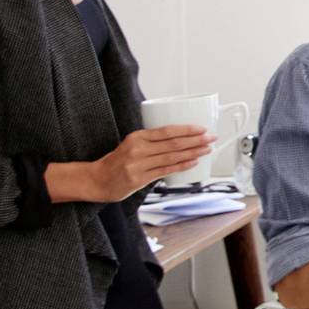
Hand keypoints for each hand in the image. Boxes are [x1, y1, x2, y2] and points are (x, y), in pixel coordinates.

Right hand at [52, 126, 213, 204]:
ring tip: (207, 149)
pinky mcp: (139, 179)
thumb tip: (181, 138)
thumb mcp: (131, 144)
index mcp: (137, 137)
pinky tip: (194, 162)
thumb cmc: (118, 161)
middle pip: (173, 143)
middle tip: (212, 137)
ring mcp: (138, 164)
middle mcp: (137, 149)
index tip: (203, 128)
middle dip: (196, 140)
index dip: (187, 129)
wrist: (96, 180)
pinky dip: (182, 166)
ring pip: (172, 157)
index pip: (166, 131)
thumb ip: (152, 141)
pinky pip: (165, 171)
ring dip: (193, 153)